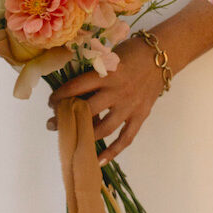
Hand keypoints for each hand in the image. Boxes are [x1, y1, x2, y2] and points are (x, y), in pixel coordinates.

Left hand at [46, 35, 165, 164]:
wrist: (161, 56)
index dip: (60, 96)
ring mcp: (129, 106)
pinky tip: (98, 160)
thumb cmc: (132, 52)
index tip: (51, 102)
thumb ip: (93, 71)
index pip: (76, 88)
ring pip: (104, 128)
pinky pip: (126, 138)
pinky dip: (112, 151)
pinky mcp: (140, 116)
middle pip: (87, 110)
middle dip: (66, 118)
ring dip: (85, 136)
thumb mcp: (109, 56)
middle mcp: (117, 92)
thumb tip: (72, 88)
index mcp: (107, 74)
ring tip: (70, 139)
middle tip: (52, 123)